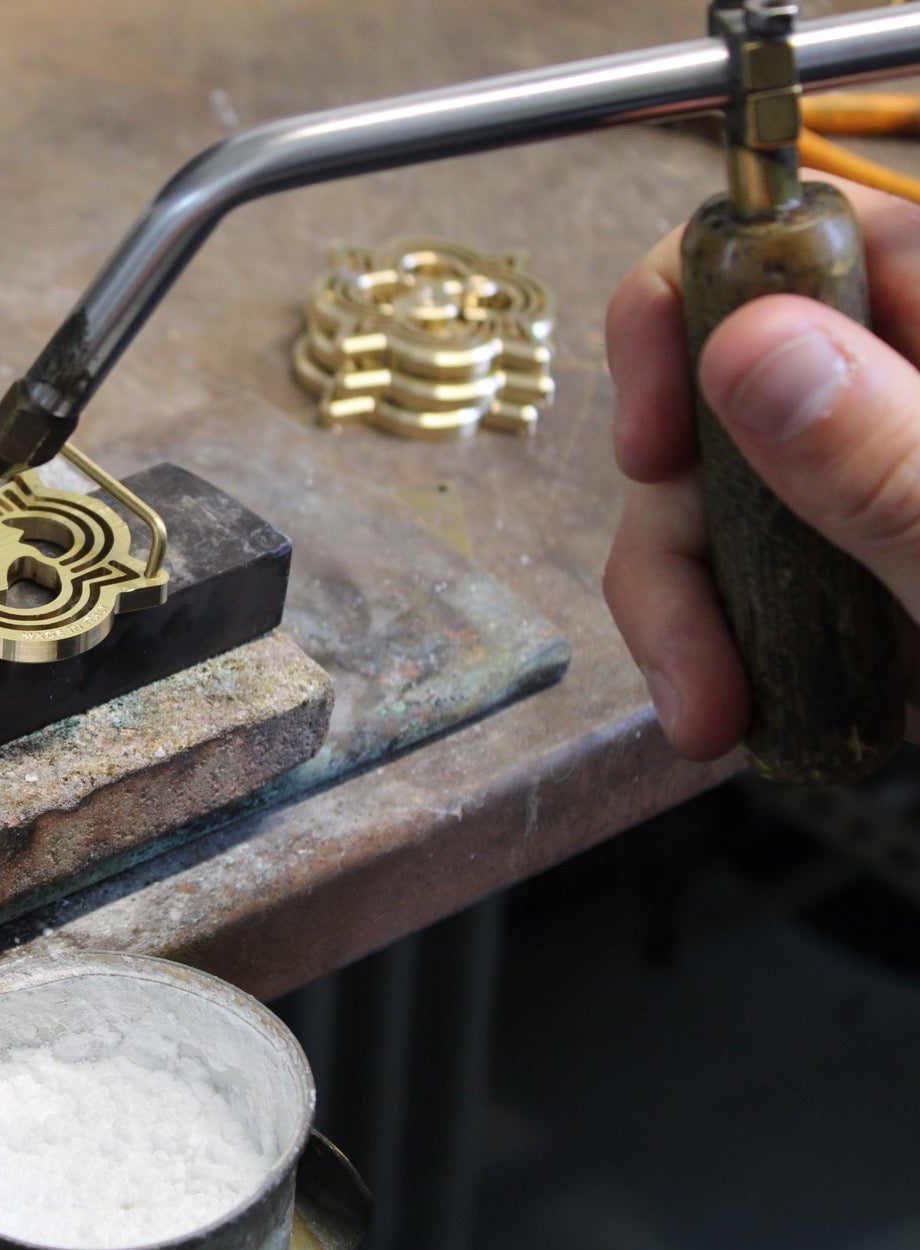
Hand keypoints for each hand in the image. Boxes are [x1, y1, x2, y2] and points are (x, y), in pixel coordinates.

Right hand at [603, 175, 919, 759]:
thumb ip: (899, 463)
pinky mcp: (885, 571)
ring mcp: (905, 481)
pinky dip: (731, 641)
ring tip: (713, 710)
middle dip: (682, 516)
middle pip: (733, 384)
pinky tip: (746, 709)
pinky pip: (766, 575)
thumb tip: (751, 345)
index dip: (693, 306)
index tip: (654, 429)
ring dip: (691, 603)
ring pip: (733, 491)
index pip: (812, 239)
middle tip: (678, 634)